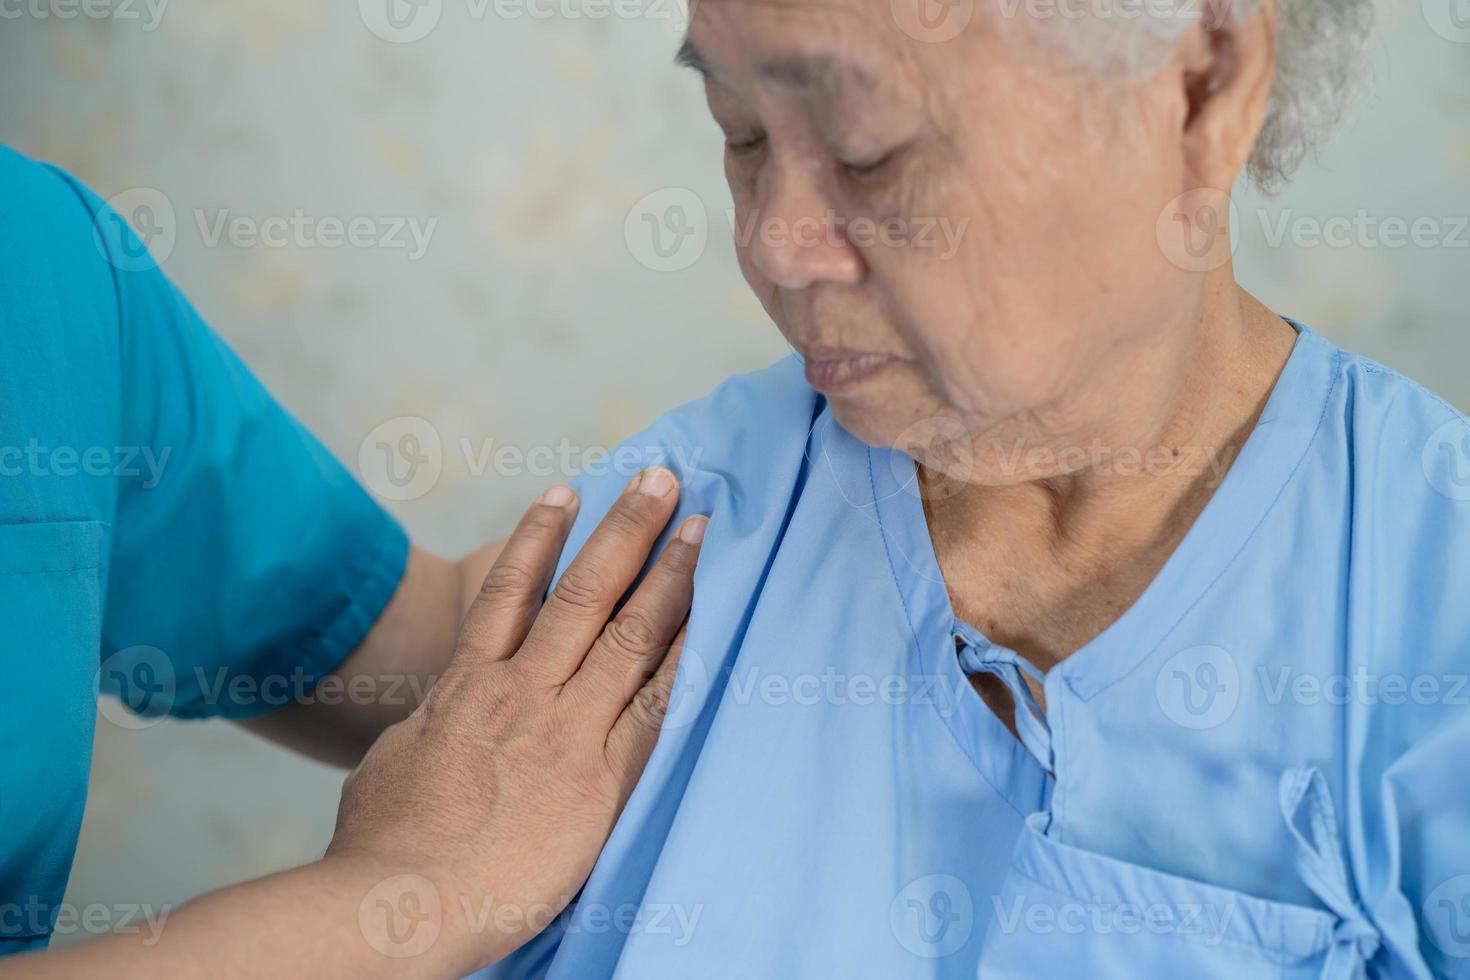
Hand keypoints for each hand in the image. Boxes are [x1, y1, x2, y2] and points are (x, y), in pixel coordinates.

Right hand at [326, 467, 703, 973]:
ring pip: (625, 633)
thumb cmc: (383, 847)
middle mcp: (520, 693)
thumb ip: (430, 729)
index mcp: (466, 687)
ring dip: (667, 574)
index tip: (567, 491)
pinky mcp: (598, 776)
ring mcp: (562, 729)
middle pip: (581, 592)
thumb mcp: (395, 764)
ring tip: (697, 525)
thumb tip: (436, 720)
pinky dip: (681, 658)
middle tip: (660, 479)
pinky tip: (707, 622)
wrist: (403, 904)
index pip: (509, 593)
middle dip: (625, 530)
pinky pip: (652, 704)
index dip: (540, 536)